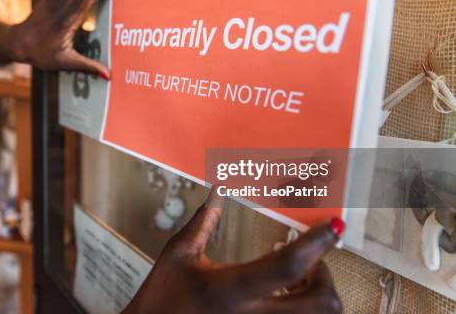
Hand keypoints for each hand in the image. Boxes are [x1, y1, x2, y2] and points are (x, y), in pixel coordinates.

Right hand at [124, 189, 342, 313]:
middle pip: (321, 304)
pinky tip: (279, 299)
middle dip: (326, 278)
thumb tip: (218, 192)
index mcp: (233, 289)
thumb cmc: (160, 299)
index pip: (287, 266)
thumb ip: (203, 222)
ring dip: (316, 297)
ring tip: (295, 282)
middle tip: (311, 262)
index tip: (334, 225)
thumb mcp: (177, 256)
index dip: (317, 243)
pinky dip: (299, 310)